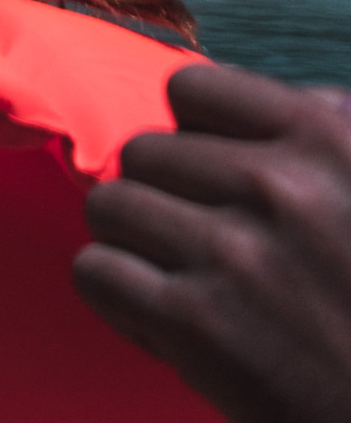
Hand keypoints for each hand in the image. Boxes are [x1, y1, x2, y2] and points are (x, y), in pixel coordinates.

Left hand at [78, 59, 350, 422]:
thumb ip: (342, 137)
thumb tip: (299, 102)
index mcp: (332, 141)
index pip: (194, 90)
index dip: (195, 139)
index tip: (220, 186)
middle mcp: (280, 186)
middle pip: (145, 155)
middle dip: (167, 202)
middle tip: (210, 256)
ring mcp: (233, 252)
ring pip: (110, 207)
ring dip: (137, 248)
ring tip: (188, 289)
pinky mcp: (197, 323)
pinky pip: (96, 274)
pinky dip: (123, 303)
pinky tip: (174, 332)